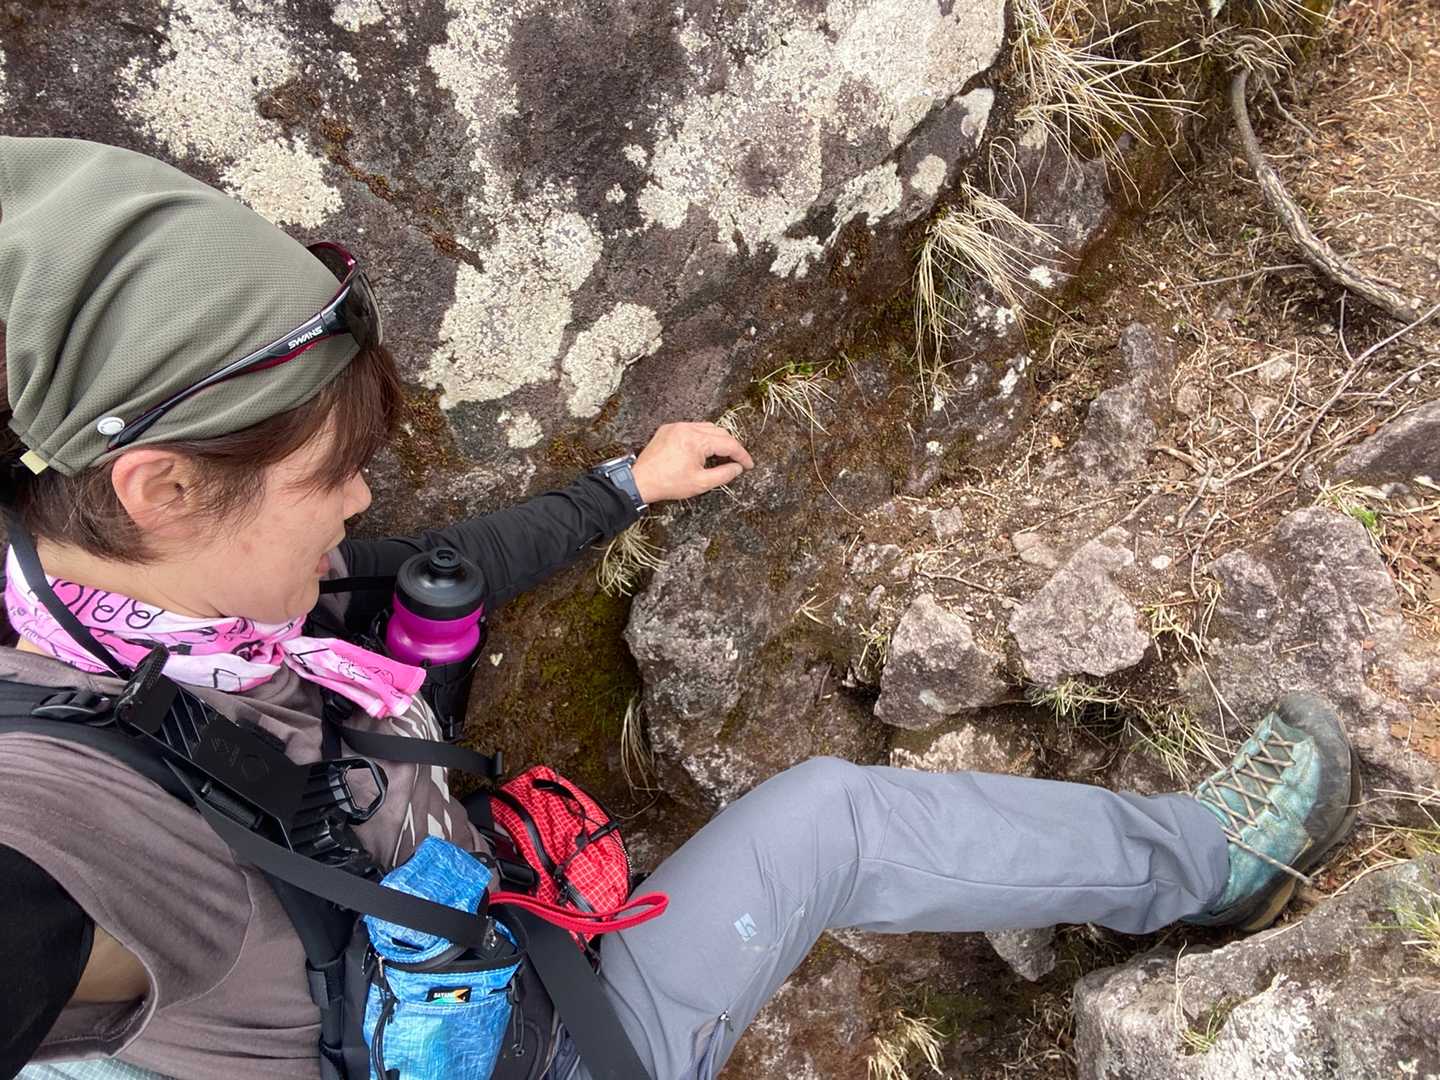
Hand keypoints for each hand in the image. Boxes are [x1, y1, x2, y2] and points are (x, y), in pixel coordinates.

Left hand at [631, 422, 754, 503]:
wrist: (640, 481)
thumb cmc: (669, 483)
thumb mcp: (701, 483)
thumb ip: (724, 474)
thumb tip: (738, 468)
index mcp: (697, 440)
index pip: (728, 443)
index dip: (742, 455)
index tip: (749, 465)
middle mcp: (687, 428)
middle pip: (719, 432)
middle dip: (731, 446)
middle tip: (737, 461)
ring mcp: (676, 426)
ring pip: (706, 428)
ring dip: (717, 440)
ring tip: (722, 456)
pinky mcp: (668, 429)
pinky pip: (691, 428)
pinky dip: (701, 437)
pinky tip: (703, 450)